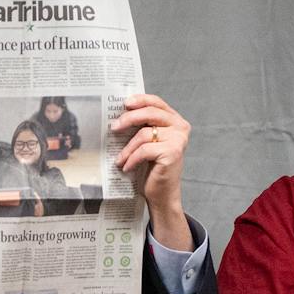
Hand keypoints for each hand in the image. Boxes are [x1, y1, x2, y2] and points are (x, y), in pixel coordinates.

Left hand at [111, 94, 192, 249]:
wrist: (162, 194)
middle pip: (150, 114)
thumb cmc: (152, 168)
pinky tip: (127, 167)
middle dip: (128, 119)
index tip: (124, 103)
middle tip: (113, 128)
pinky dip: (132, 159)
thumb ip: (142, 126)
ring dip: (127, 148)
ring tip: (120, 159)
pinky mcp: (173, 153)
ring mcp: (178, 140)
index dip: (140, 100)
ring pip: (144, 134)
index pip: (157, 102)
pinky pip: (144, 150)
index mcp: (175, 121)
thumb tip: (119, 114)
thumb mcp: (147, 142)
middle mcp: (180, 127)